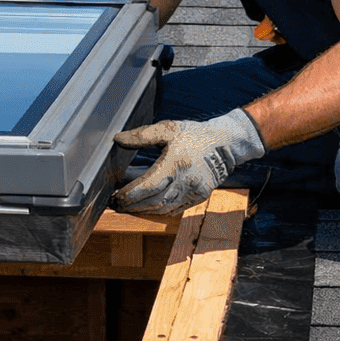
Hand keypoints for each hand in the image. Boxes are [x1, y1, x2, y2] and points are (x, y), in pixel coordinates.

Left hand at [111, 108, 265, 214]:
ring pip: (163, 209)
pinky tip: (145, 208)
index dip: (129, 195)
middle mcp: (186, 180)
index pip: (147, 186)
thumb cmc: (194, 135)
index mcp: (176, 162)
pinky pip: (174, 210)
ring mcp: (194, 191)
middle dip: (131, 206)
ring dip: (142, 211)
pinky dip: (157, 211)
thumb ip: (141, 135)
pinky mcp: (199, 197)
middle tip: (115, 205)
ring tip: (126, 208)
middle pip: (153, 202)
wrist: (225, 144)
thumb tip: (117, 139)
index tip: (114, 197)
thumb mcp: (168, 129)